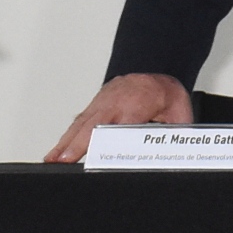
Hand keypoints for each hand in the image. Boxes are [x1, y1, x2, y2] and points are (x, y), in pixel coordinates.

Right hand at [46, 73, 191, 162]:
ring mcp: (102, 102)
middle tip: (65, 159)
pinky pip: (78, 122)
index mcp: (140, 101)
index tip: (100, 154)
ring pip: (82, 123)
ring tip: (53, 160)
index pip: (123, 124)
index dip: (110, 140)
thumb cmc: (165, 93)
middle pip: (95, 124)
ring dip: (65, 142)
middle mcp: (117, 101)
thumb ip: (177, 132)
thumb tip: (179, 152)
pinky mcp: (94, 106)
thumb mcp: (179, 111)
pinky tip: (57, 152)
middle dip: (78, 142)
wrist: (155, 71)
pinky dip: (66, 137)